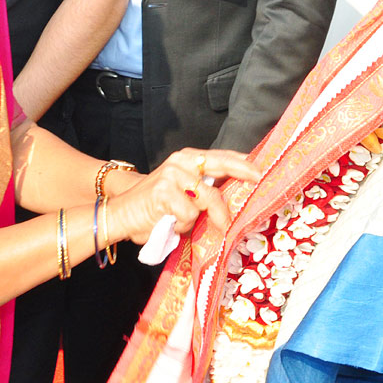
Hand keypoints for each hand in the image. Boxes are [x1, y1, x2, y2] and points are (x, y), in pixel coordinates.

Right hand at [106, 148, 257, 244]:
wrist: (121, 213)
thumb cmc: (155, 206)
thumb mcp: (182, 191)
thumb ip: (204, 188)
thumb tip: (237, 195)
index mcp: (186, 158)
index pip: (220, 156)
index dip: (243, 163)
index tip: (262, 170)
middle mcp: (180, 162)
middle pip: (220, 166)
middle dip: (243, 173)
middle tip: (259, 180)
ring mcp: (172, 176)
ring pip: (207, 199)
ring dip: (205, 218)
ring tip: (188, 224)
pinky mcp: (164, 193)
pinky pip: (189, 215)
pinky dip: (184, 226)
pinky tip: (170, 224)